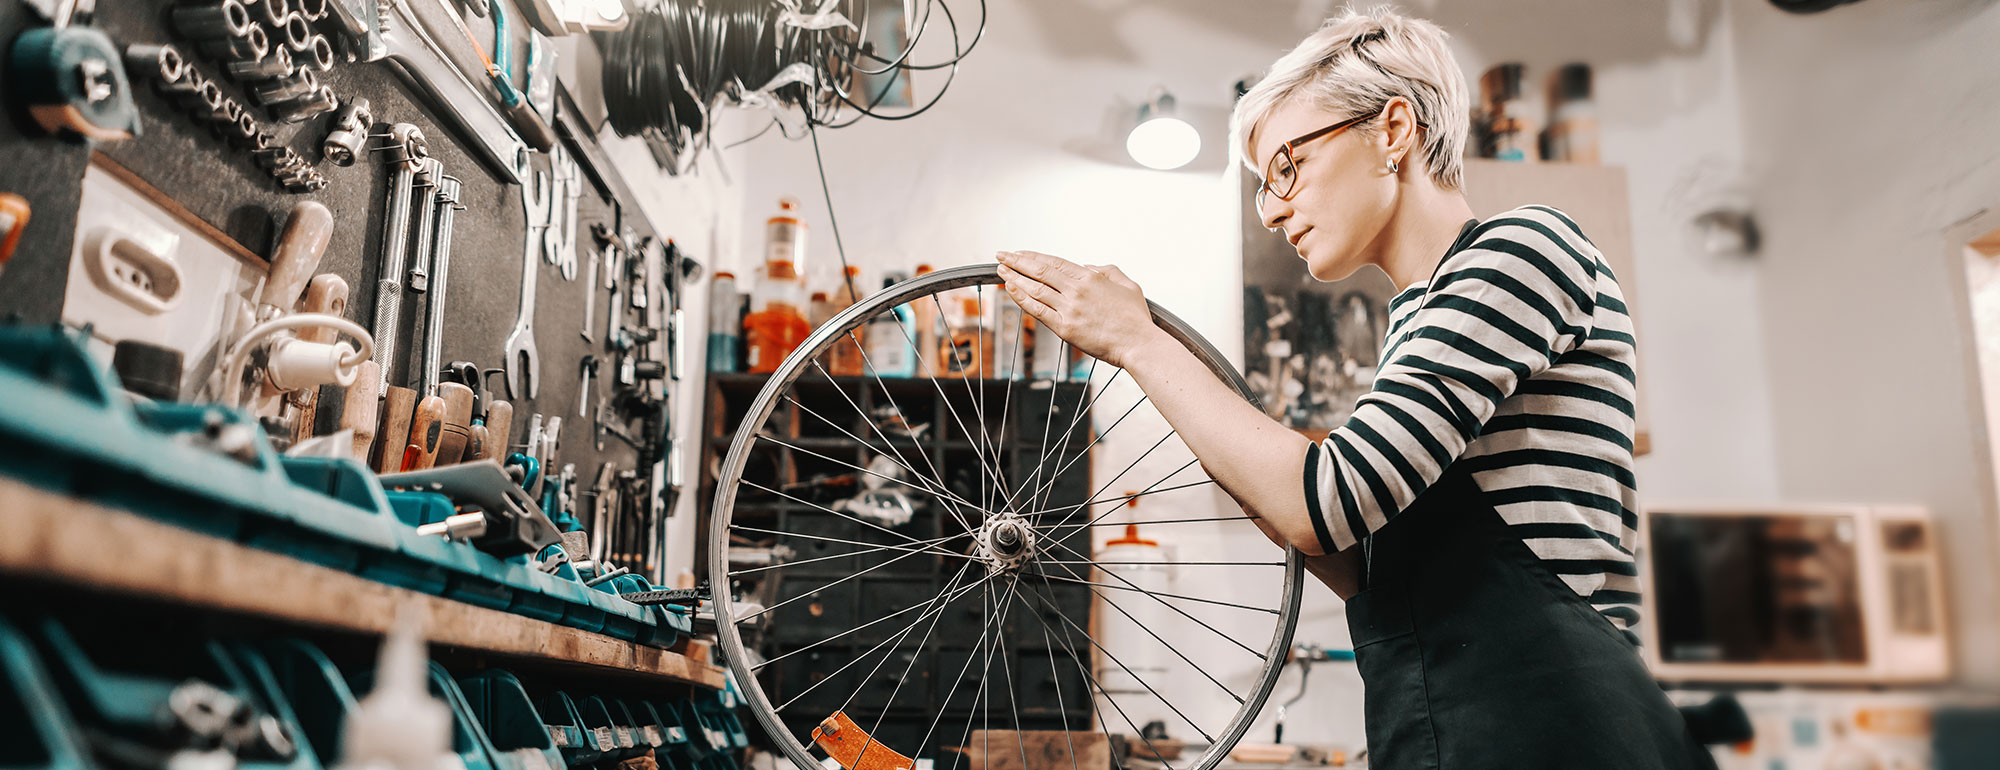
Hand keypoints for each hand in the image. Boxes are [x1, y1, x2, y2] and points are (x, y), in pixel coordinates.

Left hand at [995, 251, 1168, 369]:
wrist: (1139, 344)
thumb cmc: (1136, 318)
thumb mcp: (1128, 285)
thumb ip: (1108, 271)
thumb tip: (1089, 266)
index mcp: (1091, 278)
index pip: (1055, 262)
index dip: (1034, 256)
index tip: (1020, 253)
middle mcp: (1077, 290)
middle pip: (1040, 271)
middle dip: (1017, 261)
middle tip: (1002, 255)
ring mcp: (1070, 309)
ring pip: (1035, 288)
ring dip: (1014, 277)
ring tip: (1001, 270)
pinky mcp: (1065, 328)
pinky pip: (1037, 310)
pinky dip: (1021, 298)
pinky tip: (1010, 290)